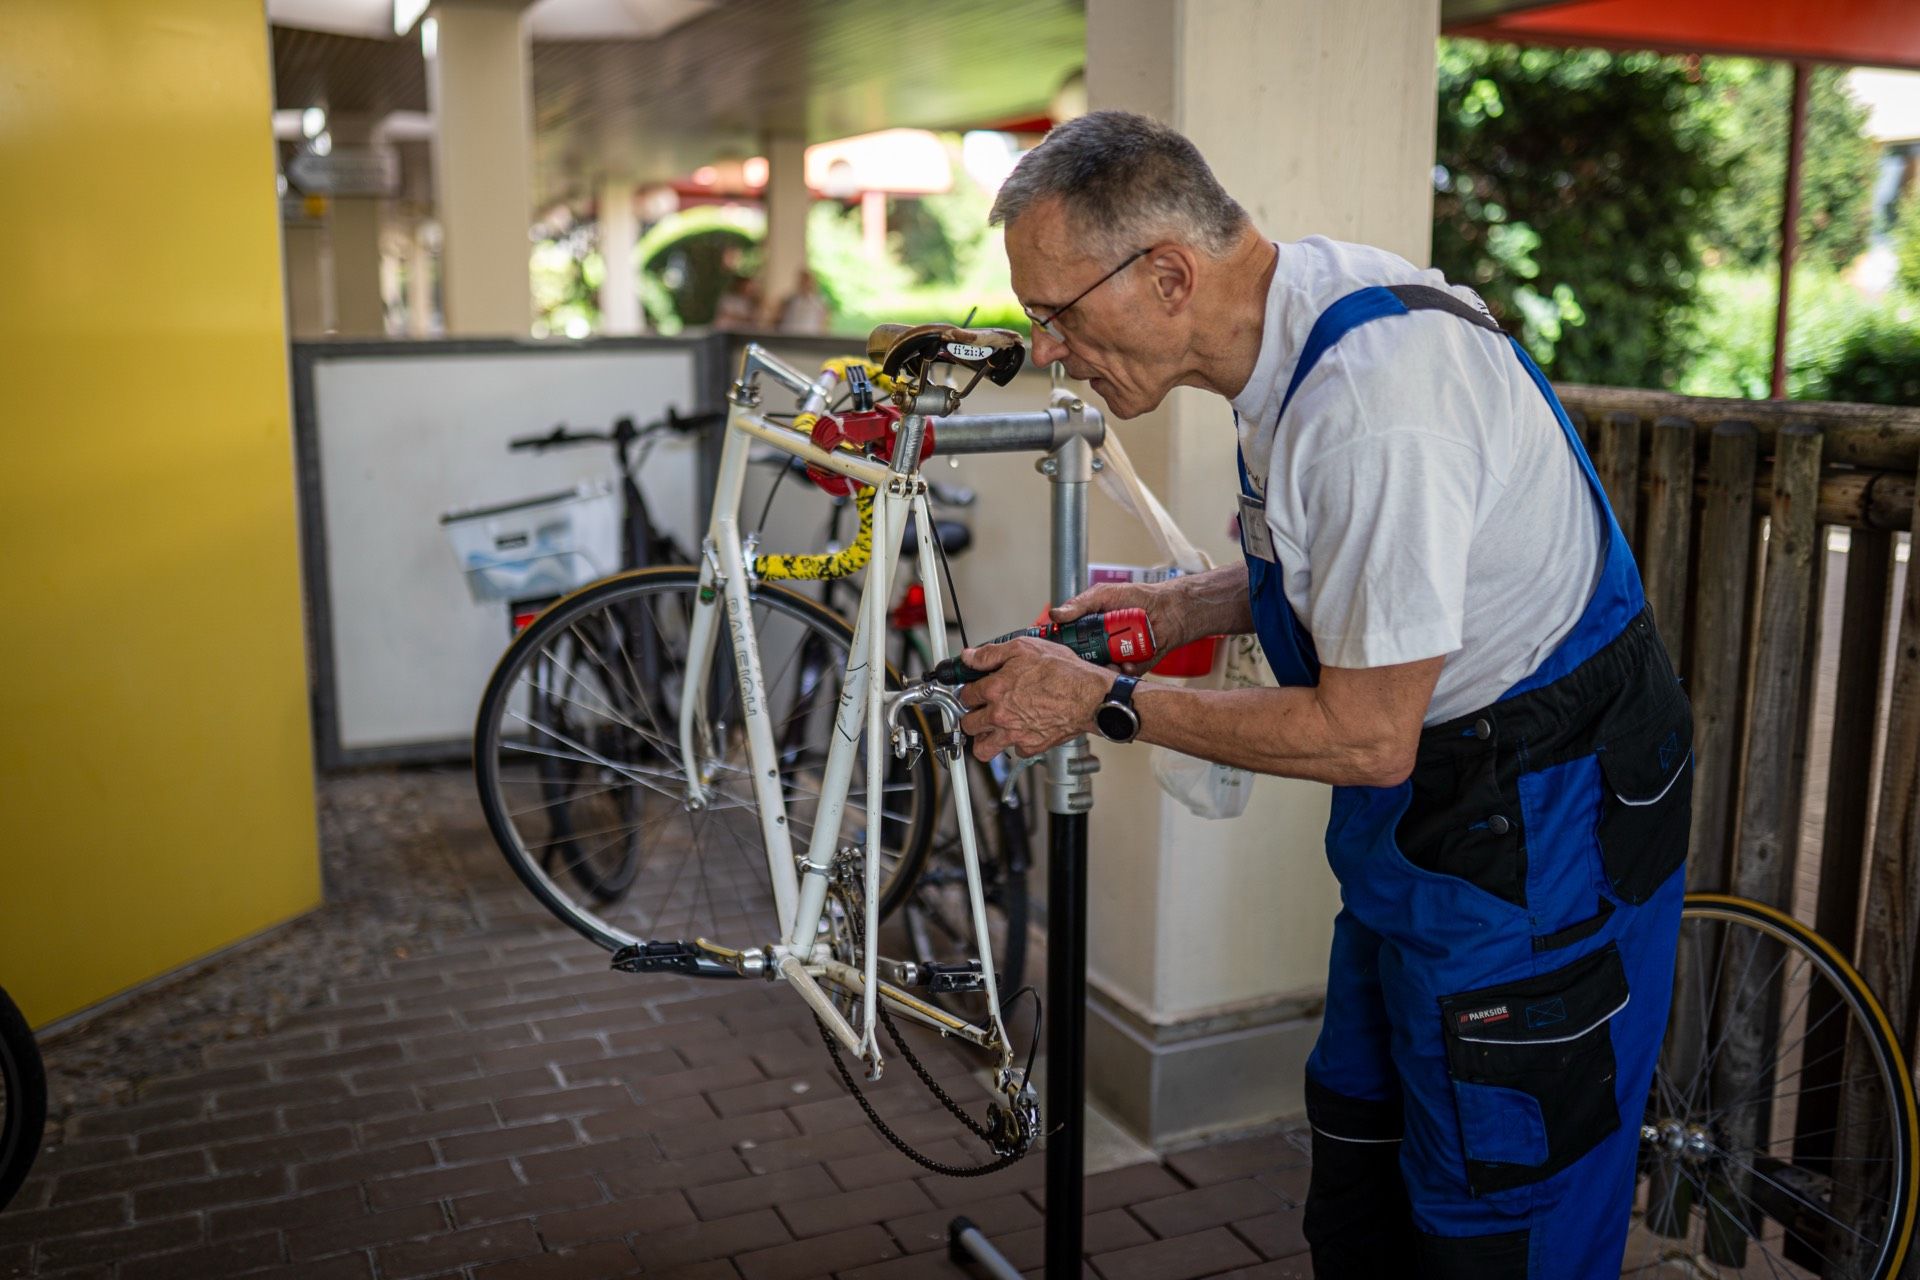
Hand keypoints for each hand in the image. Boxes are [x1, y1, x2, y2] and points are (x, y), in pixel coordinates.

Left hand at [956, 635, 1111, 761]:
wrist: (1090, 696)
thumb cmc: (1064, 672)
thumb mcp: (1024, 648)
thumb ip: (991, 654)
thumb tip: (969, 656)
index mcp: (995, 690)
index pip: (964, 695)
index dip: (969, 691)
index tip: (975, 691)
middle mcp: (1000, 715)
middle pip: (967, 725)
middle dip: (971, 716)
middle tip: (981, 710)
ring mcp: (1014, 734)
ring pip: (983, 749)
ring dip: (984, 739)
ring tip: (991, 729)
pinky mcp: (1031, 746)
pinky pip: (1013, 751)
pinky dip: (1015, 743)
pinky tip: (1023, 729)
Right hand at [1050, 580, 1186, 674]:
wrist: (1168, 608)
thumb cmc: (1136, 597)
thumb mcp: (1103, 595)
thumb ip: (1080, 604)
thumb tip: (1054, 614)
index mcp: (1088, 628)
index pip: (1068, 641)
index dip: (1059, 646)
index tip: (1052, 650)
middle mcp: (1099, 645)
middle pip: (1081, 660)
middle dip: (1080, 663)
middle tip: (1081, 661)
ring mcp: (1115, 657)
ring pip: (1101, 671)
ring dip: (1102, 669)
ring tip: (1109, 663)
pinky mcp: (1132, 667)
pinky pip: (1123, 675)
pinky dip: (1123, 671)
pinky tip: (1126, 664)